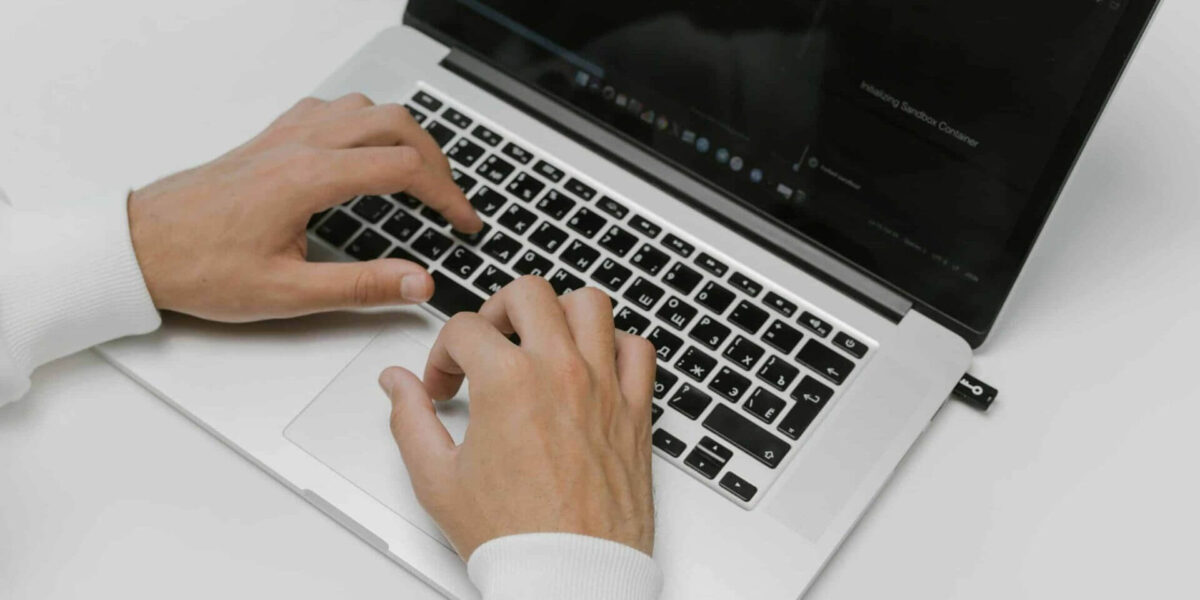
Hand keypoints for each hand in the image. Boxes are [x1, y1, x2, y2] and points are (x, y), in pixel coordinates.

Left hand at [128, 93, 481, 321]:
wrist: (139, 247)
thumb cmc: (201, 267)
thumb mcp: (287, 293)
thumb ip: (361, 286)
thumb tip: (417, 283)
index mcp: (310, 178)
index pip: (404, 168)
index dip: (447, 195)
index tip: (463, 221)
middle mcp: (301, 145)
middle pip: (395, 124)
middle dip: (436, 159)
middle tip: (449, 198)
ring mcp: (284, 135)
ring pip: (365, 108)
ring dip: (402, 134)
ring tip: (418, 173)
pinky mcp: (270, 139)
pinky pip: (331, 110)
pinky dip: (363, 124)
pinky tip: (362, 152)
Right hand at [380, 277, 657, 559]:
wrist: (569, 574)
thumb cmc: (513, 536)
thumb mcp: (437, 479)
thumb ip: (410, 419)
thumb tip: (397, 384)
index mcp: (507, 382)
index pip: (464, 328)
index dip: (442, 354)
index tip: (444, 384)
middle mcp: (560, 372)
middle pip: (528, 293)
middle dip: (497, 310)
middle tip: (489, 344)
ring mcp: (604, 386)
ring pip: (590, 304)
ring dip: (560, 313)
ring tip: (540, 340)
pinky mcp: (636, 409)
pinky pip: (638, 349)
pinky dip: (616, 346)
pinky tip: (592, 366)